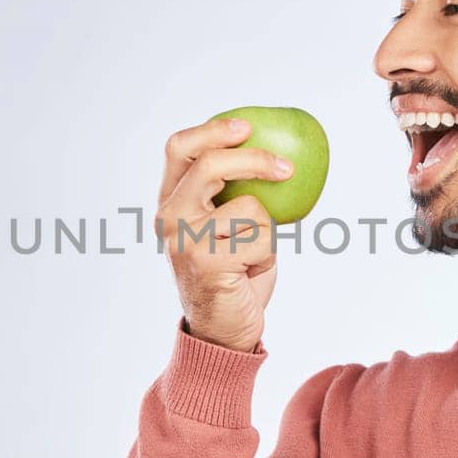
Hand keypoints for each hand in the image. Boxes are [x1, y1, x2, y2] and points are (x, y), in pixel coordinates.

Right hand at [155, 117, 293, 352]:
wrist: (221, 331)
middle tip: (287, 168)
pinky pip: (261, 239)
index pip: (179, 148)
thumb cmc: (232, 273)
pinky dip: (267, 255)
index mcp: (170, 201)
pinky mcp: (207, 262)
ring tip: (251, 255)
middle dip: (254, 159)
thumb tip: (274, 153)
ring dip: (267, 231)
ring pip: (250, 207)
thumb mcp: (223, 226)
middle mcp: (170, 217)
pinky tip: (249, 273)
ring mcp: (185, 239)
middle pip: (211, 164)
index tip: (246, 126)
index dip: (213, 130)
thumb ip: (229, 193)